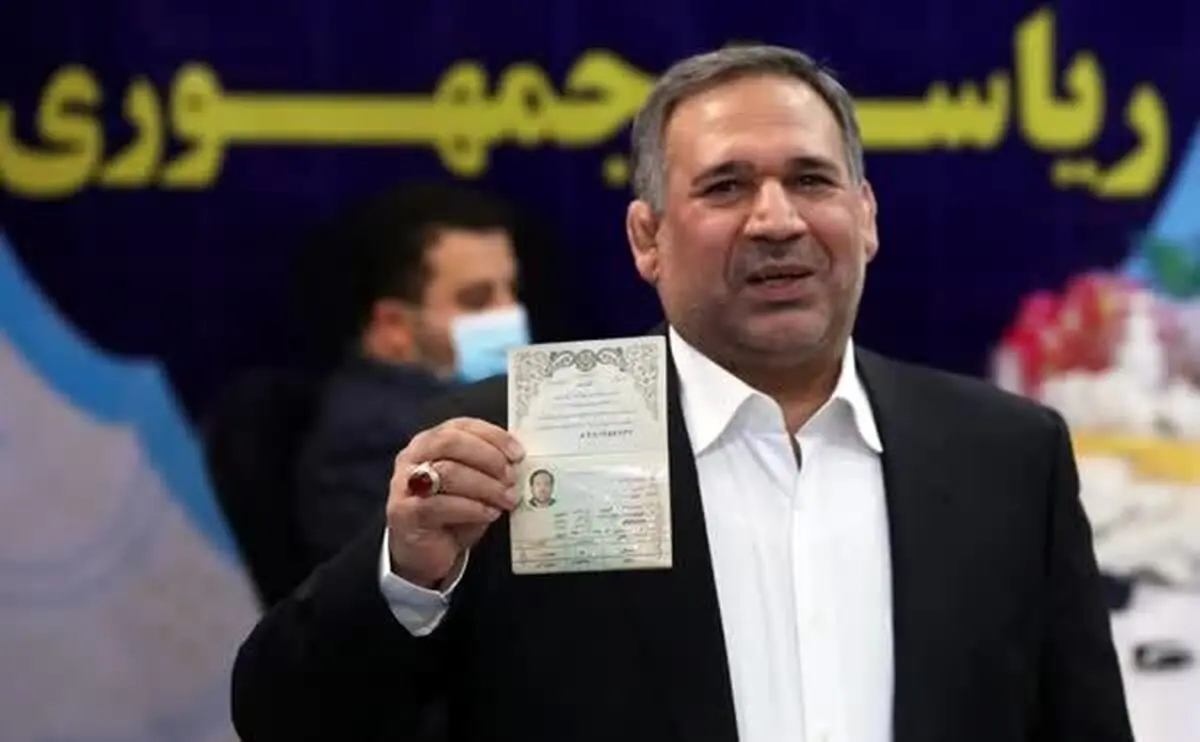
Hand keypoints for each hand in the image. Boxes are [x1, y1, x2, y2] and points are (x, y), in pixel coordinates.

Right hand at [386, 417, 523, 587]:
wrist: (425, 552)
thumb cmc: (452, 514)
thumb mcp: (474, 485)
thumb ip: (489, 469)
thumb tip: (517, 463)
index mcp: (430, 442)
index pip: (461, 426)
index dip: (493, 436)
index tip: (517, 453)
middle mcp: (412, 457)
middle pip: (450, 442)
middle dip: (488, 457)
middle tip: (511, 476)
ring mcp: (404, 484)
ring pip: (447, 472)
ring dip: (485, 486)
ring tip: (506, 499)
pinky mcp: (405, 513)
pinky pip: (440, 505)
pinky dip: (471, 508)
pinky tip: (489, 513)